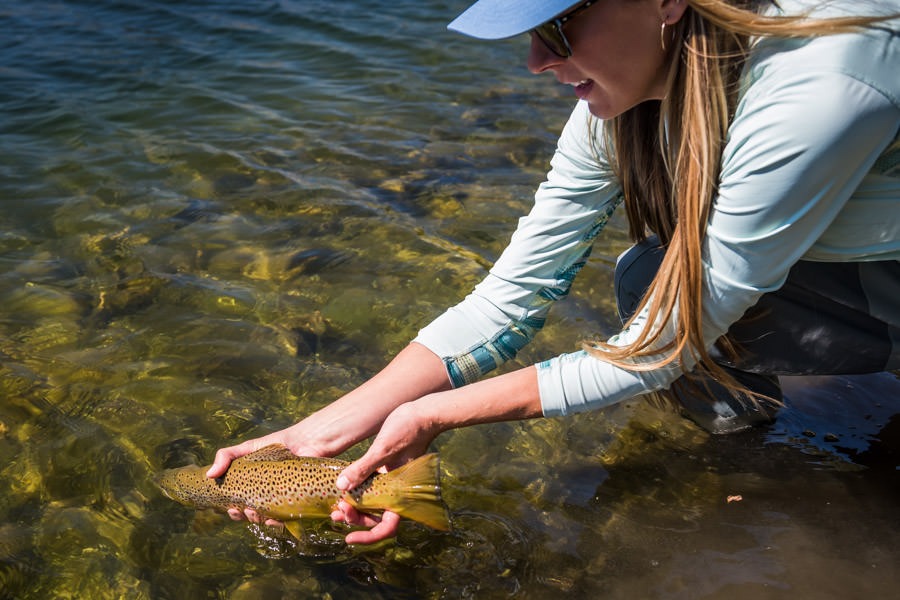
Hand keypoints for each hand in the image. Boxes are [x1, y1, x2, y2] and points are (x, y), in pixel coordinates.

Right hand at [206, 422, 328, 525]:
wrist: (307, 441)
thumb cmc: (278, 443)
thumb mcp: (248, 447)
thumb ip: (227, 456)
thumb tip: (208, 475)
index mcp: (253, 486)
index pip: (238, 505)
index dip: (232, 511)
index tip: (230, 507)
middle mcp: (266, 496)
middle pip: (250, 515)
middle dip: (243, 517)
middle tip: (242, 509)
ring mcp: (281, 501)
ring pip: (266, 520)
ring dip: (257, 521)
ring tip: (254, 512)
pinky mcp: (296, 504)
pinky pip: (286, 520)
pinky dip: (277, 523)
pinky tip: (273, 519)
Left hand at [330, 400, 439, 543]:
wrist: (423, 413)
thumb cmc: (408, 430)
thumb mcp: (383, 449)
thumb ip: (362, 469)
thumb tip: (341, 487)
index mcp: (401, 494)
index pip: (387, 526)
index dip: (368, 537)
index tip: (348, 538)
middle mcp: (396, 492)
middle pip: (376, 519)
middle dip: (355, 520)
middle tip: (336, 514)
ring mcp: (390, 483)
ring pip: (371, 504)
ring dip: (354, 508)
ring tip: (335, 506)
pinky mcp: (384, 472)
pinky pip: (369, 489)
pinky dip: (356, 492)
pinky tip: (342, 488)